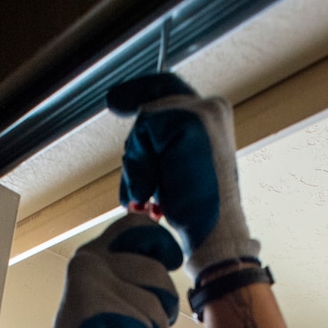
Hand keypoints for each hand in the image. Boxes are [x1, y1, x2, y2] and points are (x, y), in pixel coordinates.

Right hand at [22, 212, 182, 327]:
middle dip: (164, 306)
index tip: (170, 264)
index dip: (164, 245)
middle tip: (144, 325)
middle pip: (159, 272)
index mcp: (95, 252)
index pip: (140, 226)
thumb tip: (172, 254)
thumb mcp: (113, 292)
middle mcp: (89, 262)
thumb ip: (134, 269)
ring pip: (158, 303)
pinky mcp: (98, 312)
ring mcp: (92, 285)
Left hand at [107, 73, 259, 279]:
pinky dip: (140, 166)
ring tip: (150, 197)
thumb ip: (163, 145)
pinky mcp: (189, 122)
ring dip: (138, 164)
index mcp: (213, 119)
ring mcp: (203, 111)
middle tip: (142, 194)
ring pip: (145, 121)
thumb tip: (135, 125)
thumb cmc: (197, 214)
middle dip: (137, 152)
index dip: (138, 91)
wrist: (214, 236)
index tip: (112, 101)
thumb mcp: (177, 170)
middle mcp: (212, 108)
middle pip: (151, 108)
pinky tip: (150, 193)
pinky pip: (144, 131)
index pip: (168, 91)